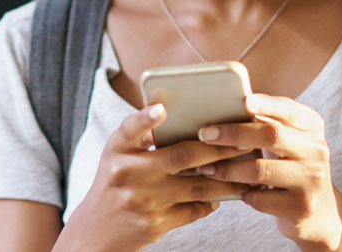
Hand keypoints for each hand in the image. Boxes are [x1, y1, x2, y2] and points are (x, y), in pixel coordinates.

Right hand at [53, 104, 253, 251]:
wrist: (96, 232)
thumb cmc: (114, 185)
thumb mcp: (117, 157)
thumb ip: (139, 137)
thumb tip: (174, 114)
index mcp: (117, 151)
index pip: (129, 129)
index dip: (145, 118)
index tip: (162, 109)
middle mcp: (127, 174)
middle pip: (181, 157)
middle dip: (218, 149)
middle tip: (244, 142)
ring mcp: (142, 201)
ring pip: (196, 187)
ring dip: (225, 180)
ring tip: (244, 173)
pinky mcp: (154, 224)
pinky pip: (193, 210)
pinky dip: (210, 203)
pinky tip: (220, 197)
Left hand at [194, 94, 341, 250]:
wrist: (318, 212)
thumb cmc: (291, 169)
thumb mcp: (289, 142)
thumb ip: (267, 124)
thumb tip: (223, 108)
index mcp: (312, 127)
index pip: (289, 109)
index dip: (266, 104)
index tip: (243, 101)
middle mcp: (316, 150)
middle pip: (271, 135)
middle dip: (233, 133)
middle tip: (205, 135)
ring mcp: (311, 180)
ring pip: (259, 170)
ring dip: (227, 169)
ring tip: (206, 168)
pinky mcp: (301, 207)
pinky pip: (259, 198)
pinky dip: (240, 193)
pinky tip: (232, 190)